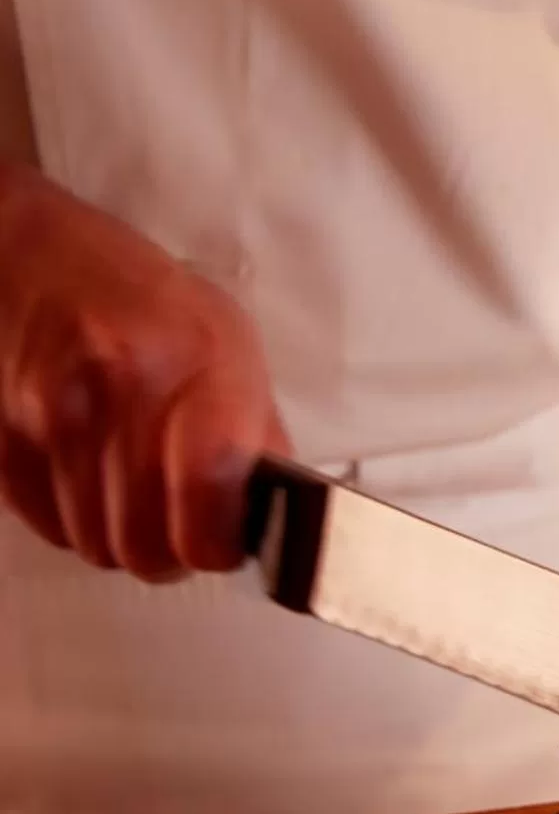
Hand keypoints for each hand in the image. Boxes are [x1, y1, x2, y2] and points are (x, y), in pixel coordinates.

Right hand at [0, 166, 287, 578]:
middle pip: (145, 540)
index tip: (226, 544)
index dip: (218, 542)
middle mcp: (124, 387)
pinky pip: (48, 528)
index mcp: (199, 362)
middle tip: (184, 534)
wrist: (39, 260)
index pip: (209, 489)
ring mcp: (55, 414)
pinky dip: (77, 525)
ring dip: (124, 541)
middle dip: (172, 554)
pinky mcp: (6, 437)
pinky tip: (96, 487)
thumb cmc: (148, 302)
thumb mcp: (230, 344)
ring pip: (95, 544)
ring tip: (142, 504)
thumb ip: (257, 431)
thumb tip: (275, 512)